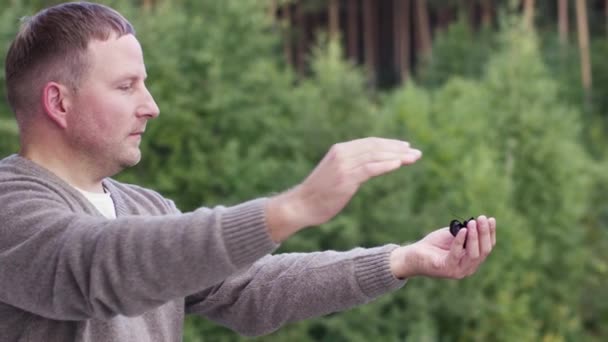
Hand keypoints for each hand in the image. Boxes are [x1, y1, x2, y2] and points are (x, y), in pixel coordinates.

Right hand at [266, 137, 421, 241]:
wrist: (300, 205)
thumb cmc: (318, 194)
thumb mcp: (335, 174)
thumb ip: (351, 167)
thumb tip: (368, 168)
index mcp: (340, 150)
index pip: (370, 143)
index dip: (389, 144)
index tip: (405, 147)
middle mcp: (342, 153)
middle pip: (376, 147)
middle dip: (398, 149)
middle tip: (416, 152)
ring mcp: (344, 165)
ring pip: (376, 155)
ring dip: (398, 156)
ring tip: (414, 158)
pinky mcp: (346, 178)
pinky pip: (370, 168)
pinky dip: (386, 165)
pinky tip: (399, 164)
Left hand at [390, 215, 496, 278]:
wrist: (412, 255)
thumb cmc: (433, 245)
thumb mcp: (452, 236)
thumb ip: (465, 232)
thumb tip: (476, 223)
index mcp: (471, 260)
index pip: (487, 247)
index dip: (490, 233)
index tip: (490, 219)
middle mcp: (468, 268)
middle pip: (483, 251)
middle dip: (484, 233)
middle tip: (482, 218)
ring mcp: (458, 270)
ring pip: (474, 254)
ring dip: (475, 237)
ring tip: (473, 223)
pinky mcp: (445, 268)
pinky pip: (456, 255)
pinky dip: (460, 242)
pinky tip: (463, 230)